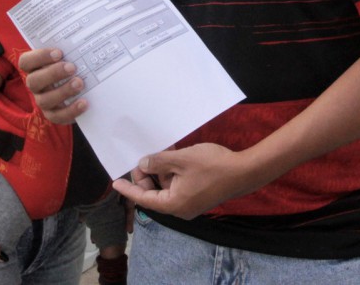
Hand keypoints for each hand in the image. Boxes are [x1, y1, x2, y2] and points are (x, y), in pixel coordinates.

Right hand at [18, 48, 87, 123]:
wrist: (81, 86)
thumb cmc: (71, 63)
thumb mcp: (69, 53)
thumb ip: (69, 45)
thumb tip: (83, 31)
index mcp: (35, 67)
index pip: (26, 62)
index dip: (40, 57)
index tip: (59, 52)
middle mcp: (35, 85)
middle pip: (34, 81)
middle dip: (53, 74)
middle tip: (72, 67)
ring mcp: (43, 100)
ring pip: (44, 100)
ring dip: (62, 92)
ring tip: (79, 83)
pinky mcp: (53, 114)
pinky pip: (57, 116)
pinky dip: (70, 111)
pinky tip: (84, 103)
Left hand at [112, 143, 251, 220]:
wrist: (244, 171)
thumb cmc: (213, 165)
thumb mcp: (181, 160)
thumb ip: (158, 162)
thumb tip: (143, 164)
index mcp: (174, 204)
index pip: (144, 199)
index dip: (128, 189)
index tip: (115, 182)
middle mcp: (180, 208)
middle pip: (154, 193)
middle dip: (147, 176)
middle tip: (144, 157)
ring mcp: (190, 203)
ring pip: (167, 187)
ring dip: (162, 171)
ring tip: (161, 151)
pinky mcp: (198, 196)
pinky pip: (178, 185)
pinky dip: (173, 172)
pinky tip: (173, 155)